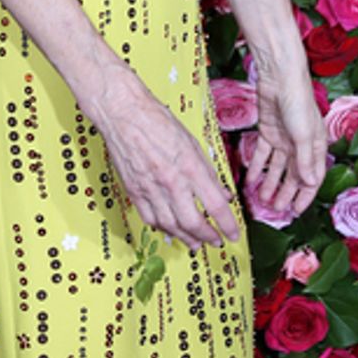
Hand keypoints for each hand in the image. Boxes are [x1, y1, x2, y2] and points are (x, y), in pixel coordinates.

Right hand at [97, 83, 241, 248]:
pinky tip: (170, 230)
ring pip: (171, 226)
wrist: (123, 114)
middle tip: (215, 242)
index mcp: (190, 167)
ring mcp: (150, 189)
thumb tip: (222, 194)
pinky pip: (150, 218)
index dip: (228, 224)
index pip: (216, 205)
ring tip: (195, 243)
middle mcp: (171, 181)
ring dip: (186, 238)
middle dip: (207, 237)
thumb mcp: (193, 143)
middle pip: (193, 223)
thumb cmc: (157, 121)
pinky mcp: (134, 191)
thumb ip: (208, 172)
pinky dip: (162, 228)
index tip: (234, 234)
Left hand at [245, 69, 327, 218]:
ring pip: (277, 168)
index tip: (296, 211)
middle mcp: (301, 145)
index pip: (312, 178)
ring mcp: (284, 138)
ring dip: (270, 183)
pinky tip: (250, 180)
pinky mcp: (268, 131)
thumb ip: (305, 161)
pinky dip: (257, 168)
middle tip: (275, 209)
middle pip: (293, 175)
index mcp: (316, 146)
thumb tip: (309, 183)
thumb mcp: (304, 135)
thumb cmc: (299, 103)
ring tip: (262, 199)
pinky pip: (262, 155)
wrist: (280, 78)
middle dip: (285, 193)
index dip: (305, 195)